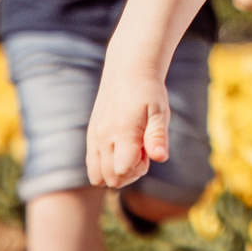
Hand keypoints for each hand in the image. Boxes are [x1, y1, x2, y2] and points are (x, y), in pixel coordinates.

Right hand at [86, 58, 170, 189]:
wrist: (127, 71)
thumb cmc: (148, 92)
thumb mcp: (160, 112)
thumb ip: (158, 136)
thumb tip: (160, 157)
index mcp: (123, 132)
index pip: (122, 171)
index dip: (138, 169)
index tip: (147, 151)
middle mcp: (104, 137)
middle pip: (110, 179)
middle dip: (129, 173)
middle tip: (141, 150)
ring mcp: (94, 137)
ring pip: (97, 177)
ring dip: (116, 172)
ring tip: (130, 152)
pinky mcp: (91, 135)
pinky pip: (92, 165)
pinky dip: (106, 166)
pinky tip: (121, 148)